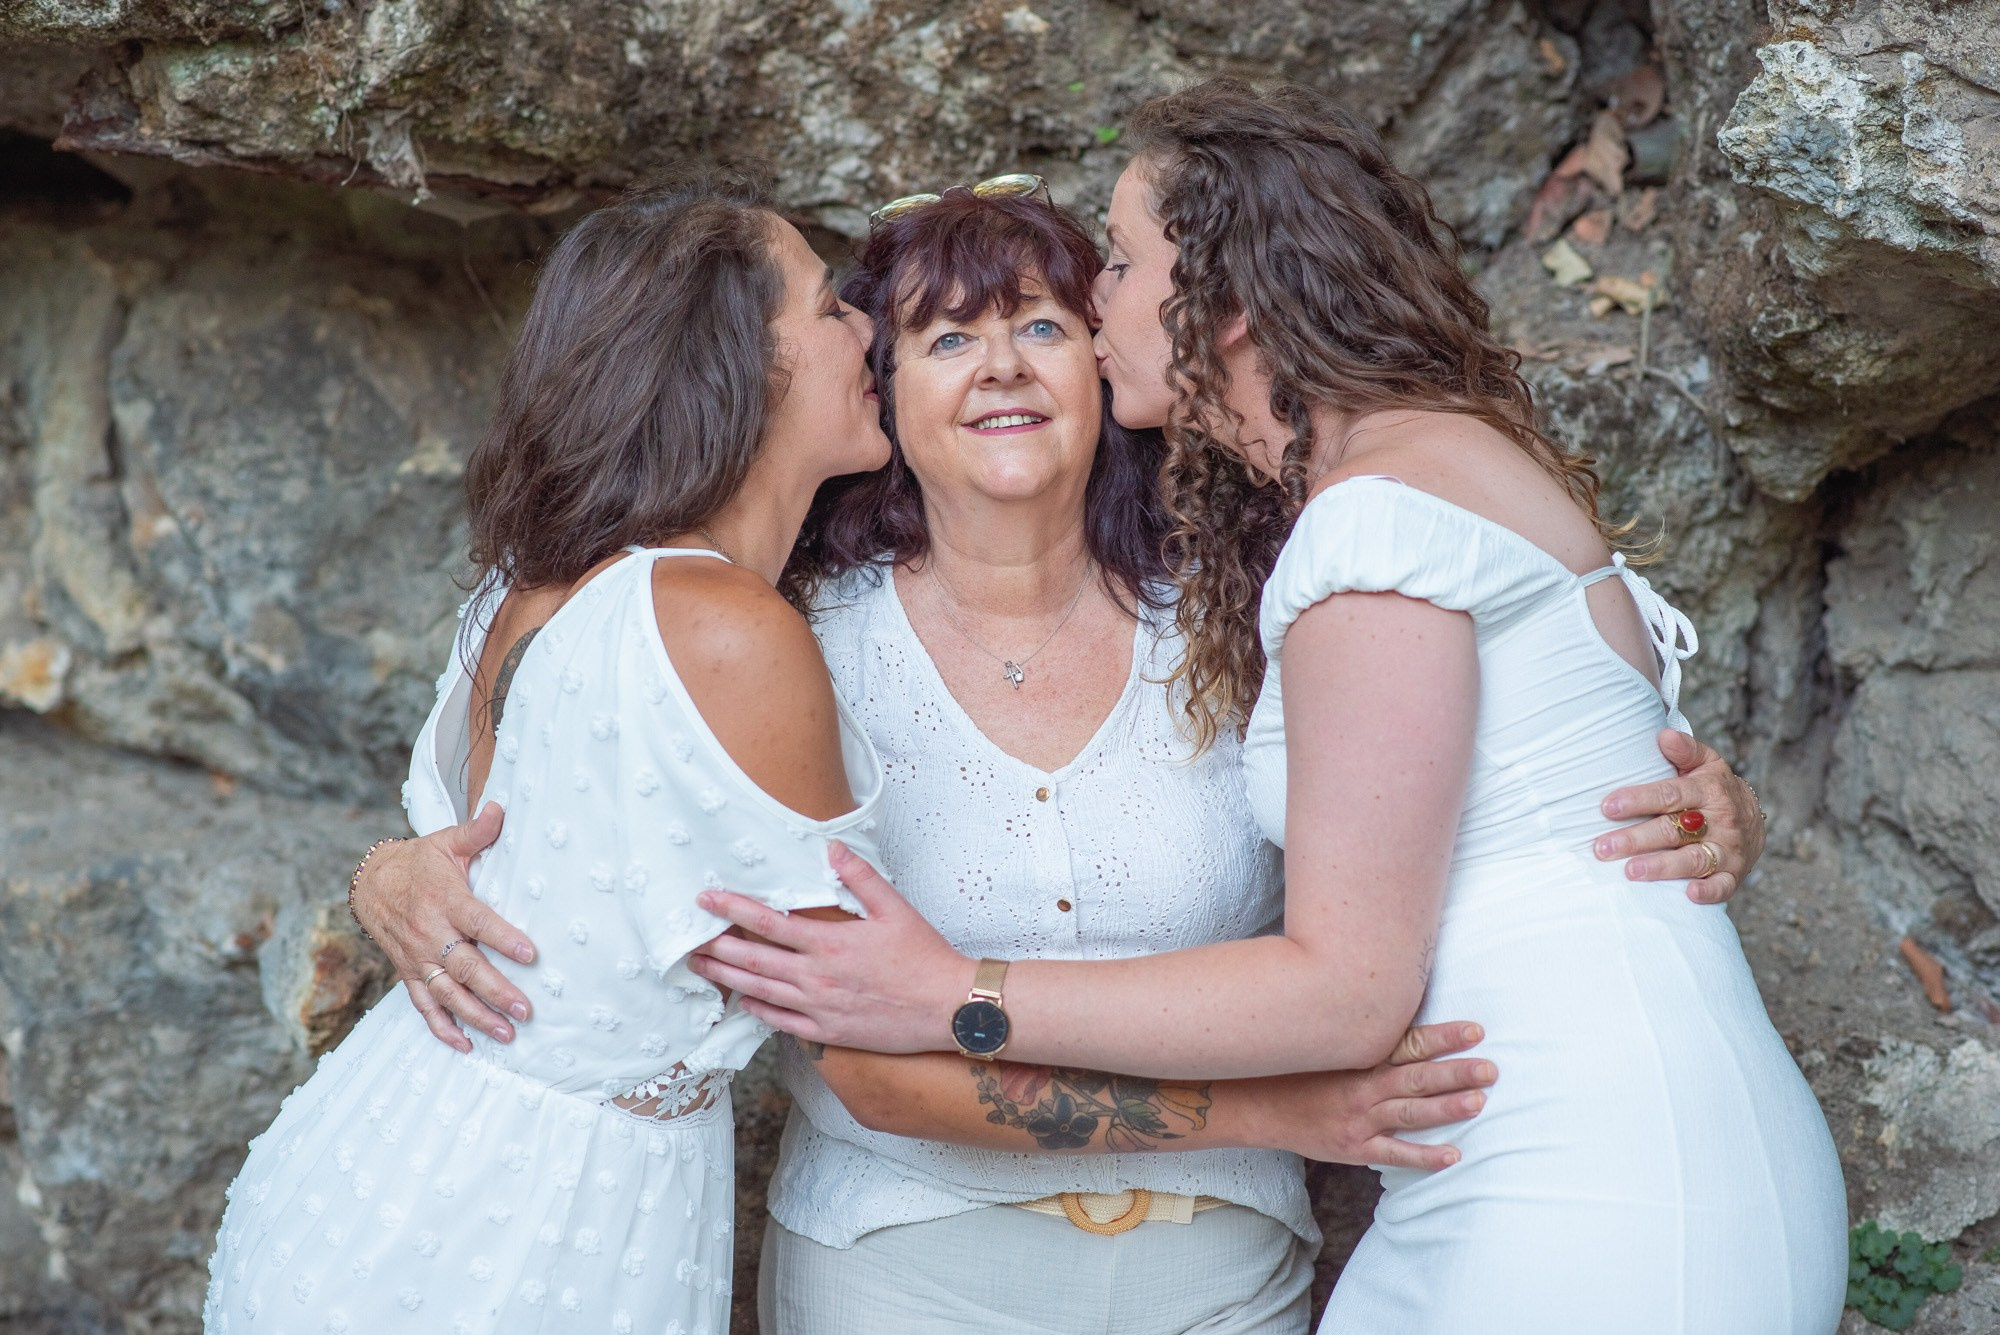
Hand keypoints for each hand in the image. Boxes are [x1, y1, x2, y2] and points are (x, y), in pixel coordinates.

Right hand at [350, 804, 537, 1051]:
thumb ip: (478, 832)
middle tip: (525, 1009)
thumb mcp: (447, 841)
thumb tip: (501, 807)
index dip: (503, 938)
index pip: (477, 921)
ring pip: (447, 993)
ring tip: (506, 1033)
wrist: (370, 882)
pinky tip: (465, 1045)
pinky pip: (423, 1005)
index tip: (531, 954)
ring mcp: (417, 958)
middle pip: (465, 966)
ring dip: (476, 1016)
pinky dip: (442, 1027)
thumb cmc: (421, 862)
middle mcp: (430, 934)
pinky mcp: (408, 973)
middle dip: (496, 990)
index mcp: (445, 900)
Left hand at [689, 842, 970, 1052]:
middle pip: (754, 961)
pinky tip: (744, 1002)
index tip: (707, 899)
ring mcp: (820, 1008)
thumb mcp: (895, 908)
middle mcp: (817, 977)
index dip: (733, 909)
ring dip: (727, 979)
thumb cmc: (924, 956)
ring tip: (701, 968)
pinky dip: (759, 1011)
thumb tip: (830, 848)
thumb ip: (859, 877)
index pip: (769, 923)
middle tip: (687, 939)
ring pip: (761, 992)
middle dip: (717, 948)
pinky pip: (783, 1023)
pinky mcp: (829, 1033)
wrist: (947, 1008)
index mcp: (830, 943)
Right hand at [1248, 1022, 1493, 1168]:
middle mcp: (1362, 1086)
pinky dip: (1424, 1156)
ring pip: (1411, 1112)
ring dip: (1447, 1108)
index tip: (1475, 1030)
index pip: (1408, 1044)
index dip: (1442, 1037)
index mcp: (1359, 1056)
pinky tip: (1453, 1156)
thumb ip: (1362, 1035)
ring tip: (1479, 1101)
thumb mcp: (1326, 1044)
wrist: (1256, 1104)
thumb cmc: (1295, 1069)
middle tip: (1491, 1069)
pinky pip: (1395, 1153)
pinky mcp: (1354, 1146)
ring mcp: (1359, 1118)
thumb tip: (1395, 1009)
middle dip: (1456, 1072)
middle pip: (1417, 1078)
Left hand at [1595, 730, 1766, 905]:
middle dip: (1636, 839)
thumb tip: (1664, 735)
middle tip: (1602, 847)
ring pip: (1694, 859)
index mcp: (1708, 790)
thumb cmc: (1715, 788)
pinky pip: (1724, 885)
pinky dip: (1708, 891)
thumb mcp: (1706, 763)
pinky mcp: (1734, 873)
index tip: (1607, 807)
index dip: (1638, 800)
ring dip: (1662, 867)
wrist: (1754, 819)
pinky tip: (1688, 894)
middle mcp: (1719, 820)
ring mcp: (1728, 849)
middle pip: (1673, 830)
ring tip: (1630, 872)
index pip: (1669, 795)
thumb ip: (1685, 749)